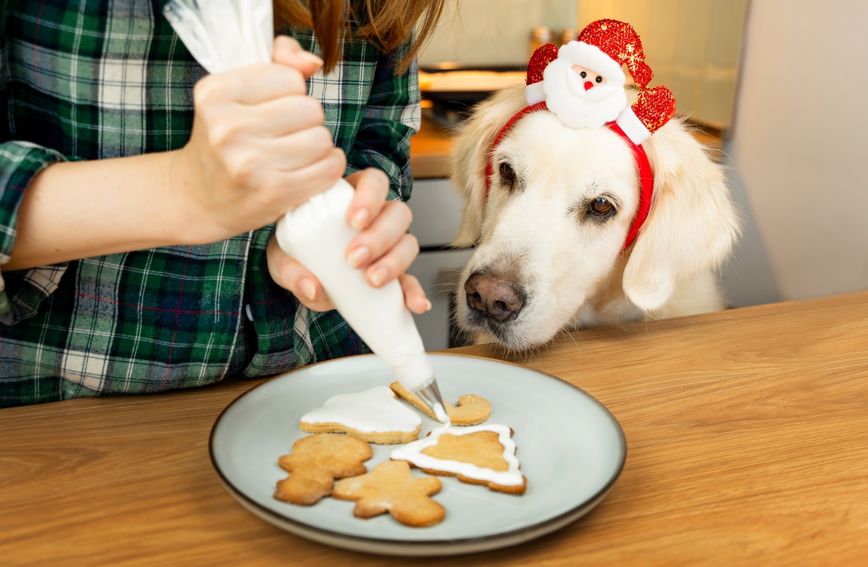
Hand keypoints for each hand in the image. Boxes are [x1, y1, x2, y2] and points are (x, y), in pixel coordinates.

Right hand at [174, 36, 344, 242]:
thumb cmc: (225, 140)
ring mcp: (250, 163)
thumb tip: (313, 63)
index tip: (271, 109)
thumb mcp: (235, 93)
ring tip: (294, 154)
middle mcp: (228, 128)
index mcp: (215, 94)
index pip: (290, 78)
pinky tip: (310, 170)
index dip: (289, 93)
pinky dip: (328, 167)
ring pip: (322, 138)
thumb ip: (277, 63)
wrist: (198, 199)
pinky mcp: (272, 192)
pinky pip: (329, 168)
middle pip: (310, 109)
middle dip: (306, 121)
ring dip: (317, 146)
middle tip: (284, 135)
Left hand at [266, 168, 430, 313]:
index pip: (372, 182)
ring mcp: (390, 247)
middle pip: (397, 213)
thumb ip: (290, 270)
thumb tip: (312, 287)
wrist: (306, 281)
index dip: (370, 196)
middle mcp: (377, 218)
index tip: (354, 220)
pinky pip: (412, 281)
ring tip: (372, 280)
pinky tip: (415, 304)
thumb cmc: (295, 256)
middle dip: (380, 235)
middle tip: (355, 258)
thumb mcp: (281, 259)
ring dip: (395, 261)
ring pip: (408, 243)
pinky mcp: (396, 275)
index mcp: (351, 199)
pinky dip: (414, 293)